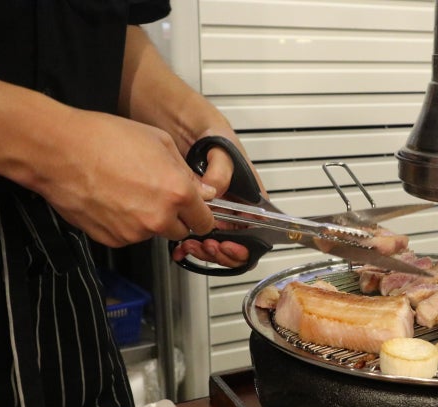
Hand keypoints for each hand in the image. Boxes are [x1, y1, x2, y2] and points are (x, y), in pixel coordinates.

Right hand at [36, 110, 215, 246]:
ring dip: (150, 219)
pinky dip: (127, 224)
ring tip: (130, 191)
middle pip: (182, 231)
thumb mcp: (160, 142)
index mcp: (177, 193)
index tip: (197, 209)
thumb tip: (203, 191)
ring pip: (154, 233)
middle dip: (176, 216)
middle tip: (159, 194)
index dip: (202, 213)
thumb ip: (187, 173)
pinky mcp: (112, 239)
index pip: (206, 221)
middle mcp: (159, 217)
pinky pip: (130, 236)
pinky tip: (114, 200)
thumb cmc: (104, 139)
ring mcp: (134, 232)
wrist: (59, 151)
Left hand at [170, 139, 257, 268]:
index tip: (228, 244)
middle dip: (222, 251)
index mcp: (249, 194)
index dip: (245, 243)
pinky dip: (189, 246)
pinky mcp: (194, 213)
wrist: (179, 124)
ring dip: (205, 250)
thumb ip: (221, 170)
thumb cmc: (210, 132)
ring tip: (193, 244)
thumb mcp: (221, 147)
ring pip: (217, 244)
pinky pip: (196, 237)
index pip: (257, 228)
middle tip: (209, 246)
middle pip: (238, 243)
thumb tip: (214, 191)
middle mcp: (234, 206)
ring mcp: (215, 212)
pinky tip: (182, 245)